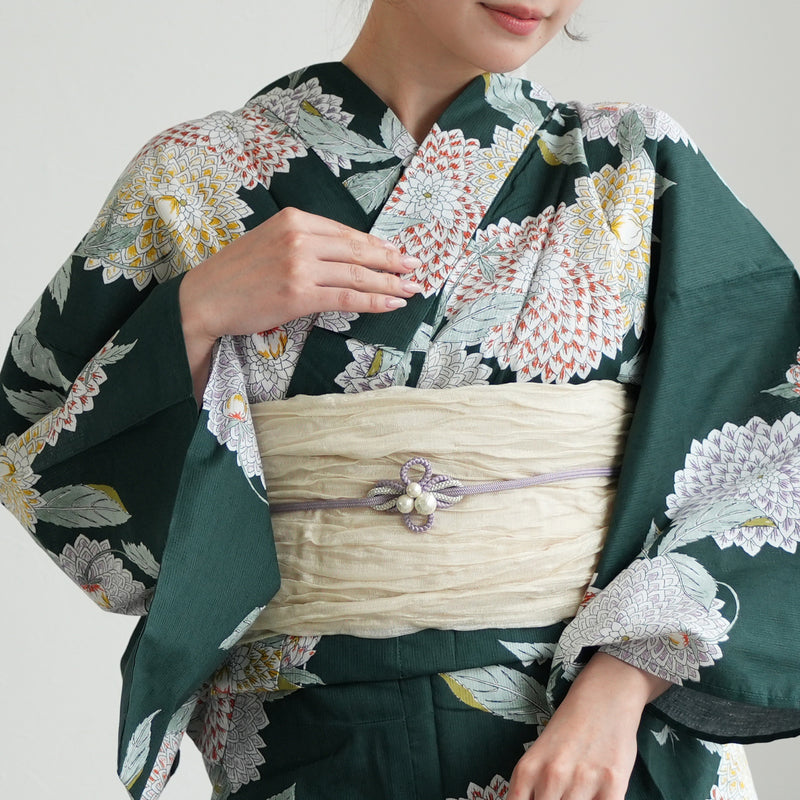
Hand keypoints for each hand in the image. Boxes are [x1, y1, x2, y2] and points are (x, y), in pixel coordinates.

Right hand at [178, 207, 422, 399]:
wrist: (205, 298)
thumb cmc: (236, 274)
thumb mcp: (270, 242)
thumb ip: (304, 243)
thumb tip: (342, 256)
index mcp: (294, 219)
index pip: (347, 233)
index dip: (376, 244)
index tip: (396, 252)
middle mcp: (300, 238)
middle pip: (358, 250)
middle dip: (391, 260)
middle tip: (415, 267)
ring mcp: (300, 265)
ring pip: (357, 274)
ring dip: (389, 283)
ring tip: (409, 289)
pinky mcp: (299, 294)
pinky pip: (347, 297)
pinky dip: (373, 300)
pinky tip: (390, 304)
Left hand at [508, 653, 671, 799]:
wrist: (604, 696)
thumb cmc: (569, 729)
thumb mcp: (539, 757)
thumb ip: (532, 788)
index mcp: (527, 771)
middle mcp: (551, 777)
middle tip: (560, 795)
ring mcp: (581, 782)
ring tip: (580, 793)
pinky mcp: (612, 786)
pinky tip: (596, 796)